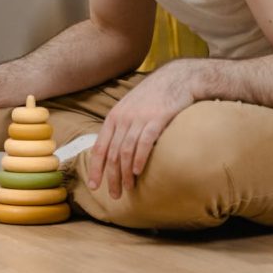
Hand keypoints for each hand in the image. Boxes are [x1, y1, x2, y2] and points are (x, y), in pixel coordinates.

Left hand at [87, 61, 197, 198]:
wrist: (177, 78)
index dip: (95, 168)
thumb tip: (115, 150)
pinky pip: (144, 142)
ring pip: (126, 151)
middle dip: (111, 177)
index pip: (99, 147)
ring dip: (125, 173)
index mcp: (114, 117)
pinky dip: (139, 158)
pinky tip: (138, 171)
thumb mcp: (131, 108)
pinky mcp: (157, 118)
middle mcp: (123, 118)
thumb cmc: (154, 96)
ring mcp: (139, 118)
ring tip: (127, 189)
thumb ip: (122, 127)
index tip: (94, 186)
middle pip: (112, 153)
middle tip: (114, 195)